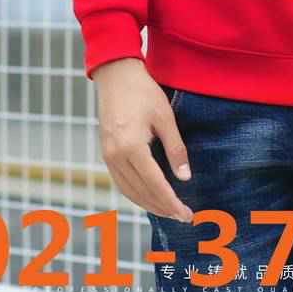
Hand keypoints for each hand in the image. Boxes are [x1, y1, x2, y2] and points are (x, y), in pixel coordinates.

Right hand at [93, 57, 193, 220]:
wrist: (116, 75)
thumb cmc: (143, 92)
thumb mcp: (165, 117)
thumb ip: (175, 149)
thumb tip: (184, 178)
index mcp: (132, 147)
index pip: (155, 185)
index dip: (172, 203)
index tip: (186, 214)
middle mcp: (116, 156)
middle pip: (141, 193)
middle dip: (162, 208)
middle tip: (182, 216)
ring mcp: (108, 156)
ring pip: (129, 191)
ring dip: (149, 204)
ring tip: (168, 210)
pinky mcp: (106, 153)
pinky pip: (121, 182)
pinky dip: (136, 193)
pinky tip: (149, 195)